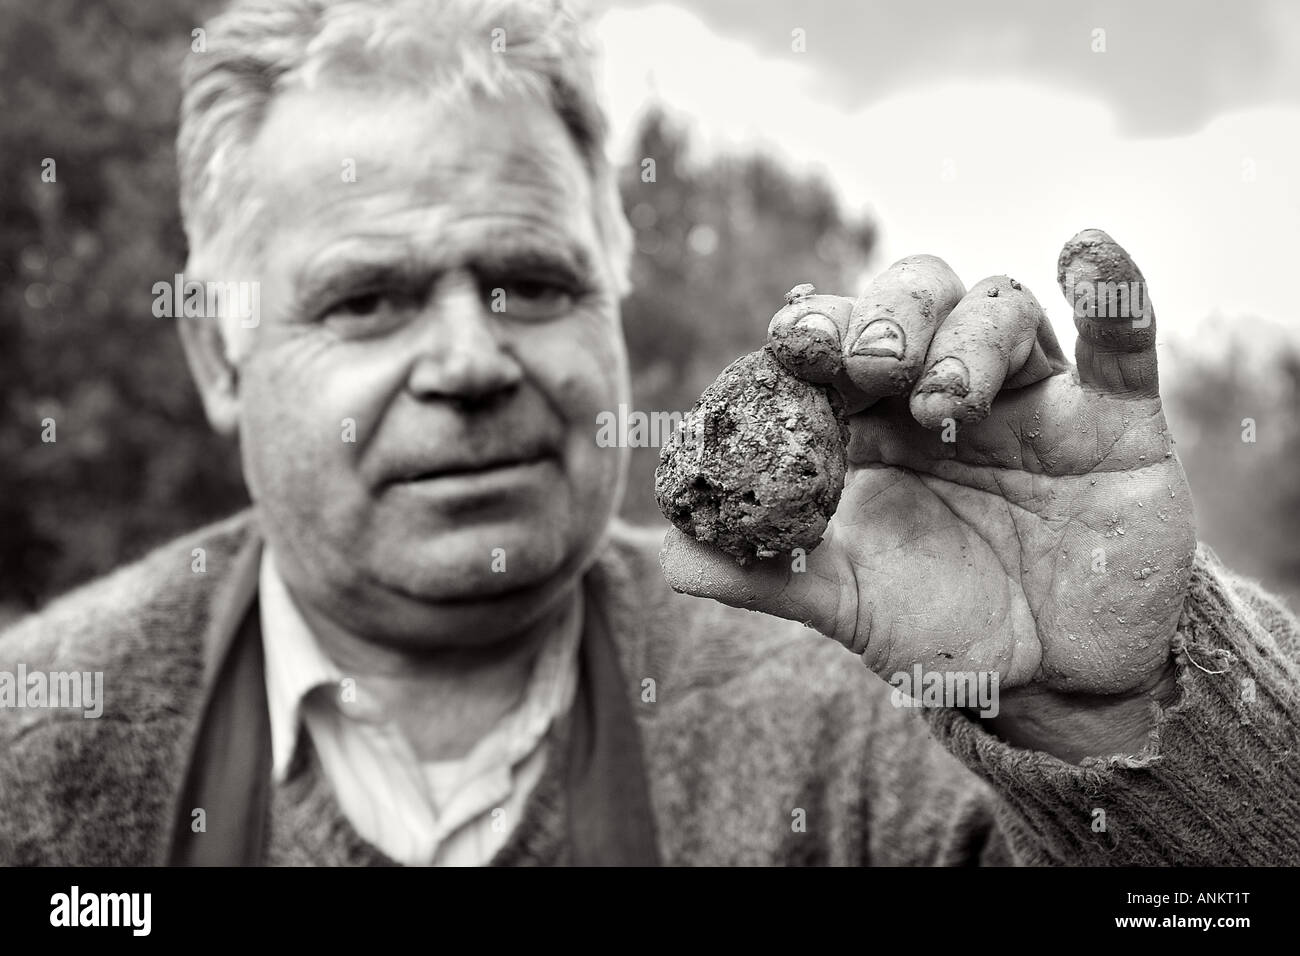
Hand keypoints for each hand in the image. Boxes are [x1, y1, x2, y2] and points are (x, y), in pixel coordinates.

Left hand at [661, 230, 1197, 760]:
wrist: (1056, 681)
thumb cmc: (943, 626)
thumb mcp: (849, 607)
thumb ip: (765, 578)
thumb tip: (670, 554)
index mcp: (874, 422)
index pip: (837, 345)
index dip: (813, 333)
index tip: (789, 343)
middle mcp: (948, 391)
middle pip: (914, 298)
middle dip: (885, 317)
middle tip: (864, 363)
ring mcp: (1034, 398)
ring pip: (999, 308)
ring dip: (967, 338)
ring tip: (944, 402)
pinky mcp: (1117, 419)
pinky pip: (1122, 340)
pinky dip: (1114, 291)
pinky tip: (1084, 253)